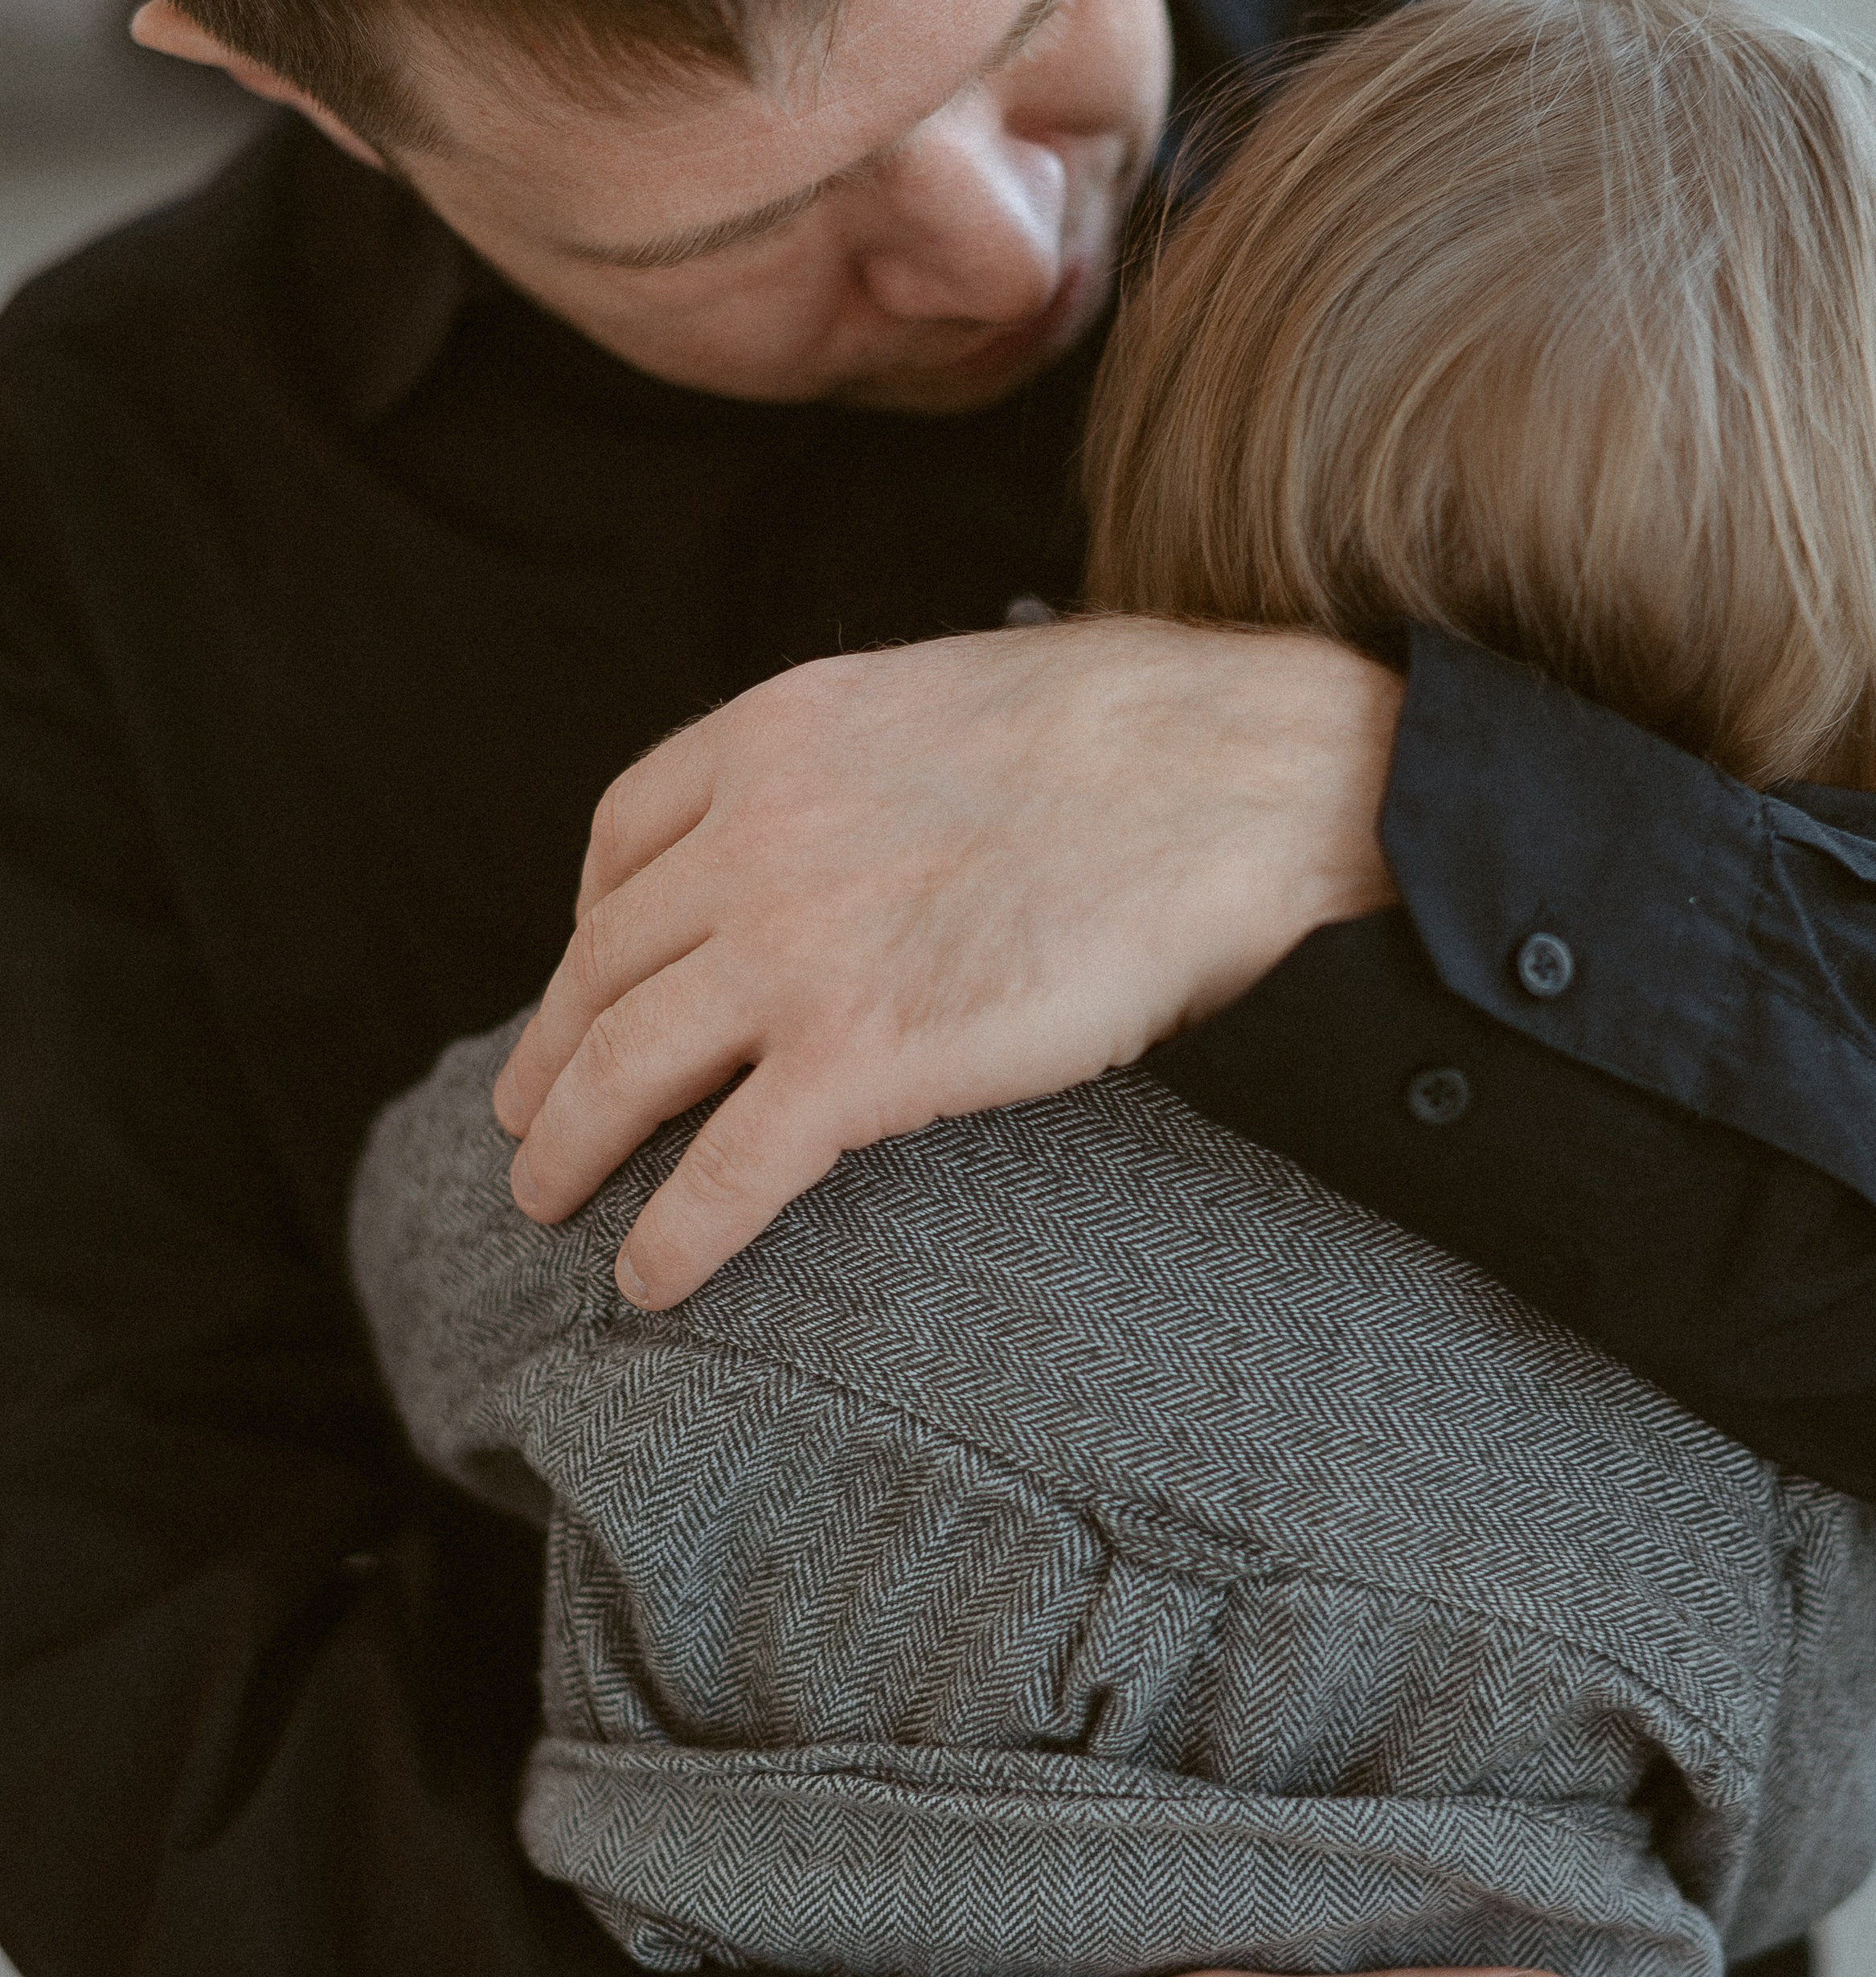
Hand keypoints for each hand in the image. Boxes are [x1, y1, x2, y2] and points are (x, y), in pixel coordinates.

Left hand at [494, 617, 1400, 1304]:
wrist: (1247, 783)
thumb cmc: (1155, 738)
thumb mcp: (965, 695)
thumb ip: (885, 760)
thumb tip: (902, 813)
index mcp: (781, 731)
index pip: (624, 833)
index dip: (591, 919)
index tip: (593, 972)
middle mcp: (756, 833)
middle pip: (604, 960)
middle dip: (553, 1044)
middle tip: (527, 1107)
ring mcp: (794, 948)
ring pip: (623, 1064)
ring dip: (568, 1142)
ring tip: (547, 1198)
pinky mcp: (856, 1057)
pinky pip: (722, 1167)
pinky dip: (672, 1234)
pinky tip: (646, 1281)